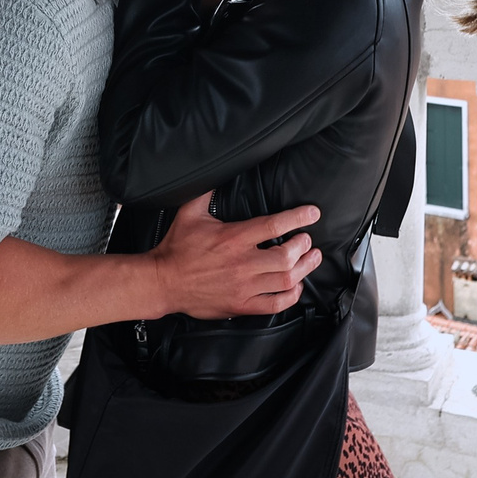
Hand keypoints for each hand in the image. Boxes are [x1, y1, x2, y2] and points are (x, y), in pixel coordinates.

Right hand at [145, 191, 320, 319]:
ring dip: (304, 268)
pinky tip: (294, 286)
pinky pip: (275, 304)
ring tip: (310, 258)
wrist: (163, 282)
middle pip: (286, 256)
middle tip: (307, 239)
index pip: (274, 225)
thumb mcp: (190, 213)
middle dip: (303, 246)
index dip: (298, 217)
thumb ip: (207, 192)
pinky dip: (291, 295)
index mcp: (233, 238)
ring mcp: (243, 286)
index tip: (312, 213)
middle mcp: (242, 263)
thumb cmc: (177, 248)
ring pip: (286, 280)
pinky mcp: (241, 305)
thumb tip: (216, 172)